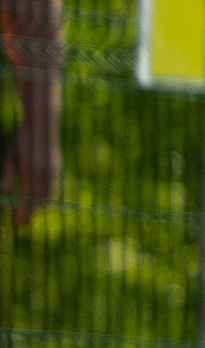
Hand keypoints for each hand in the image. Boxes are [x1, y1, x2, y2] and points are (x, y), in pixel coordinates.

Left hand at [1, 110, 55, 224]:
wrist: (43, 123)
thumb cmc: (21, 137)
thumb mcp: (9, 154)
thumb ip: (7, 174)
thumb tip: (3, 193)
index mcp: (33, 170)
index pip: (28, 199)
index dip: (22, 213)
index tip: (15, 224)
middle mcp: (46, 173)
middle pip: (39, 201)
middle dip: (30, 214)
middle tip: (20, 224)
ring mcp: (54, 171)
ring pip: (47, 196)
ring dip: (37, 207)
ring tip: (27, 215)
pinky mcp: (57, 168)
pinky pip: (51, 188)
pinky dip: (43, 198)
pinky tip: (36, 200)